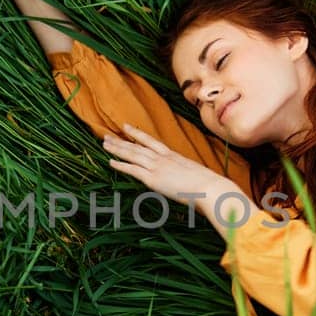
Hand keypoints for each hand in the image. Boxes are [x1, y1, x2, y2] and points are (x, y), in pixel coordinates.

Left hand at [102, 124, 251, 229]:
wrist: (210, 188)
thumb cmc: (209, 186)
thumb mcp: (198, 177)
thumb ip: (189, 178)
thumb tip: (189, 184)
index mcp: (174, 156)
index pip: (152, 142)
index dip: (138, 134)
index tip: (126, 127)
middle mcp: (164, 158)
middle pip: (138, 146)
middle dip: (122, 140)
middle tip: (107, 136)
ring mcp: (158, 167)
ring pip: (133, 154)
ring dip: (117, 149)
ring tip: (105, 144)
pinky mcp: (154, 178)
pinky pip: (133, 169)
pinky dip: (121, 165)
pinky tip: (110, 162)